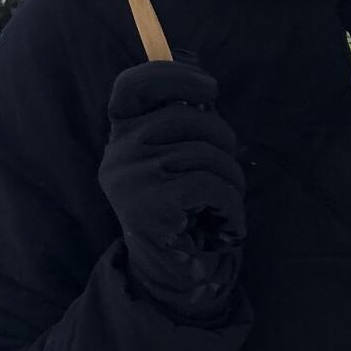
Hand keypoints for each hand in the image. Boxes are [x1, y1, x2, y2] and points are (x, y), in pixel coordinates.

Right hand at [97, 57, 246, 318]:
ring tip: (221, 207)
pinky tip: (224, 225)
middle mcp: (118, 154)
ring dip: (231, 182)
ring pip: (208, 154)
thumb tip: (200, 77)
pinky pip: (212, 185)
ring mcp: (131, 179)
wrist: (174, 275)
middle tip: (225, 176)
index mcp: (122, 137)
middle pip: (189, 118)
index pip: (133, 86)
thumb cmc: (186, 212)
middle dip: (224, 143)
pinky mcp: (151, 205)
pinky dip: (232, 206)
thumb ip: (182, 122)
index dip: (174, 75)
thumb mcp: (178, 160)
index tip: (210, 88)